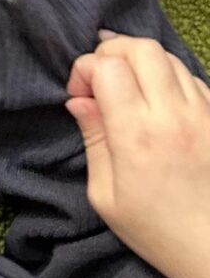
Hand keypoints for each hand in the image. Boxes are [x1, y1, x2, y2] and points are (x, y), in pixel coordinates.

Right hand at [68, 33, 209, 277]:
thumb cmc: (154, 229)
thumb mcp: (105, 194)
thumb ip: (93, 139)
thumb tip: (80, 100)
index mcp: (137, 134)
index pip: (107, 66)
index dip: (85, 69)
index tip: (79, 95)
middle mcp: (172, 115)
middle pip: (141, 48)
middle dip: (112, 51)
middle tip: (101, 78)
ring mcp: (203, 115)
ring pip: (169, 58)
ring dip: (141, 63)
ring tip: (130, 88)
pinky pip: (193, 78)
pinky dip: (169, 78)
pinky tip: (159, 102)